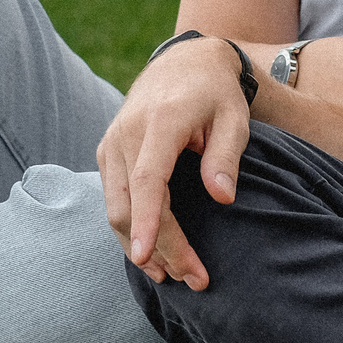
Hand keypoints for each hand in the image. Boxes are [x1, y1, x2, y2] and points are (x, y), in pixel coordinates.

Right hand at [97, 37, 251, 291]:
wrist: (184, 62)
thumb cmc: (215, 93)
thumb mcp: (234, 117)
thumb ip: (226, 155)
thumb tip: (223, 198)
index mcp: (160, 122)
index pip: (147, 180)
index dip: (146, 221)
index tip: (145, 257)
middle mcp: (127, 133)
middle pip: (130, 203)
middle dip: (157, 247)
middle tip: (192, 279)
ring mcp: (112, 143)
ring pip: (115, 207)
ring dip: (141, 245)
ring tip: (174, 275)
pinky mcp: (108, 153)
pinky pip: (113, 199)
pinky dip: (130, 229)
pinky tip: (152, 253)